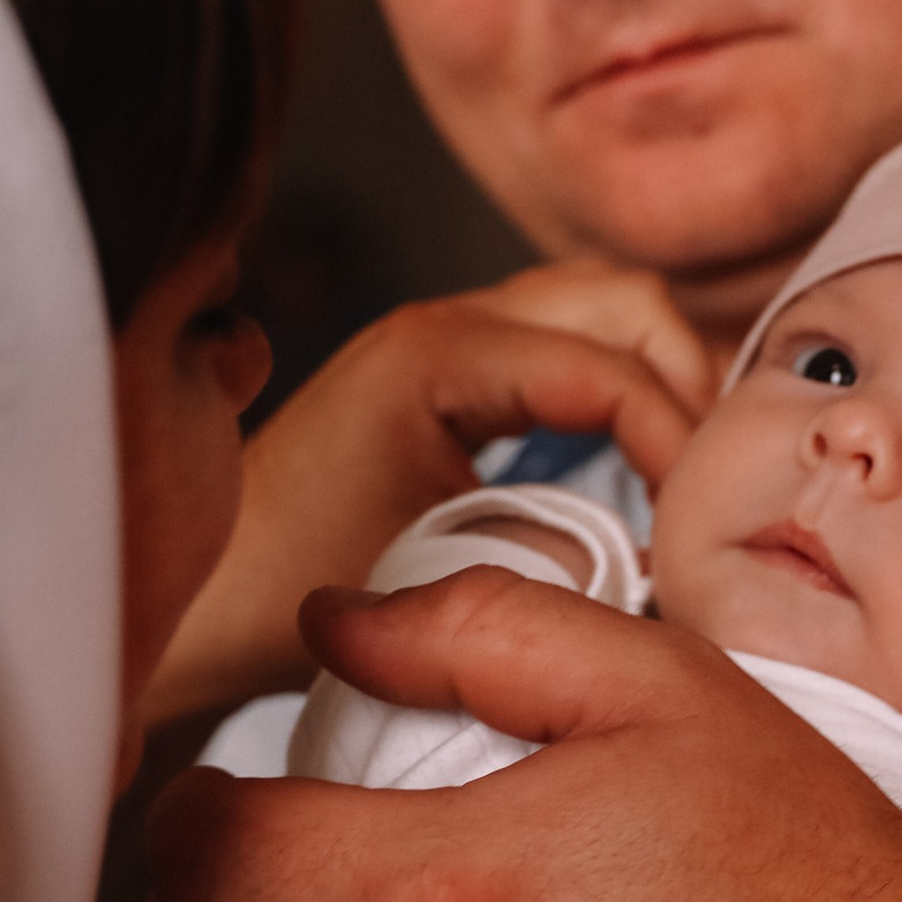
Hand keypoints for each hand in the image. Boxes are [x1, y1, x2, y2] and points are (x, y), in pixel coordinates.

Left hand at [144, 260, 710, 727]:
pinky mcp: (452, 377)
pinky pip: (570, 350)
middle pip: (624, 299)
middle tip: (704, 485)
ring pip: (605, 313)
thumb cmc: (287, 594)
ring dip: (658, 379)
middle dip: (684, 382)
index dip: (676, 439)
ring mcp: (450, 342)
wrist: (197, 602)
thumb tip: (658, 558)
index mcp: (437, 355)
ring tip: (682, 477)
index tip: (698, 525)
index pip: (609, 367)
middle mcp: (446, 324)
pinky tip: (636, 472)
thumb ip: (560, 555)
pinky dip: (621, 393)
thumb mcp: (440, 580)